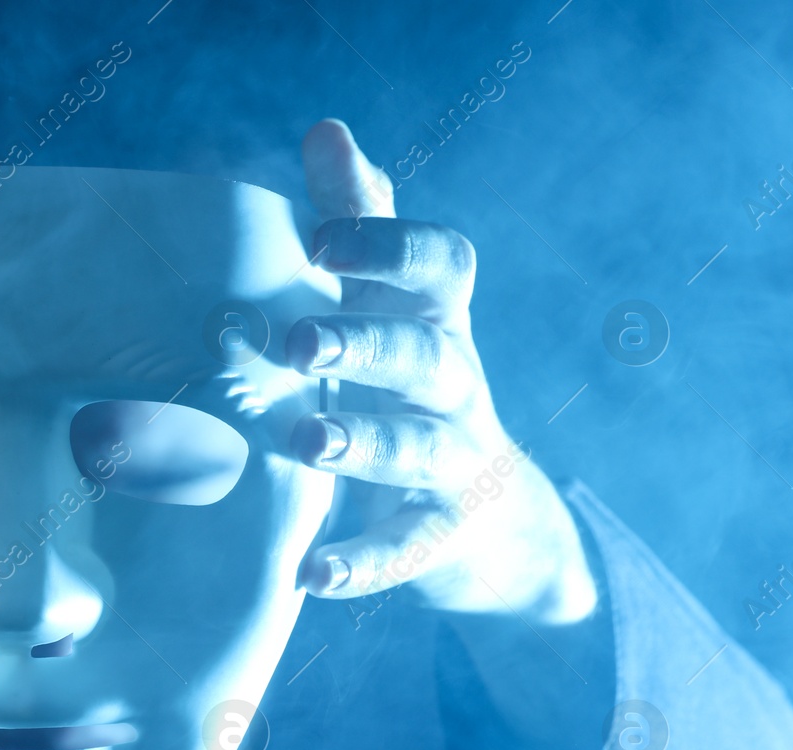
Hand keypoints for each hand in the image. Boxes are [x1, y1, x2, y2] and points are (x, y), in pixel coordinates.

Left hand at [289, 120, 594, 625]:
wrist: (496, 524)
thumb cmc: (413, 392)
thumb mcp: (393, 311)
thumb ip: (360, 225)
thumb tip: (328, 129)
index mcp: (435, 322)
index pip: (439, 266)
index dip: (388, 247)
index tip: (318, 242)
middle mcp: (454, 385)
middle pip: (424, 352)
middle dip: (364, 342)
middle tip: (296, 341)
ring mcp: (455, 463)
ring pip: (417, 447)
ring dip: (361, 442)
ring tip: (305, 442)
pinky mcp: (442, 536)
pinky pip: (406, 551)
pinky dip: (361, 565)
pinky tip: (311, 577)